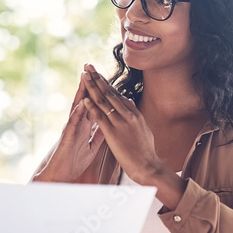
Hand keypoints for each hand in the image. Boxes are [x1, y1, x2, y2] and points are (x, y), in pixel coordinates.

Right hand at [33, 71, 104, 181]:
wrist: (62, 175)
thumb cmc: (74, 161)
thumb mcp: (91, 146)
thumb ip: (98, 134)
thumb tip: (106, 125)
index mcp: (84, 125)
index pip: (92, 104)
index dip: (98, 90)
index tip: (104, 76)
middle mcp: (77, 123)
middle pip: (84, 100)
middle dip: (88, 84)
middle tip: (91, 66)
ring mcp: (71, 128)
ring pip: (76, 107)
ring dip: (80, 92)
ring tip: (84, 77)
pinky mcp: (67, 137)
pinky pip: (72, 123)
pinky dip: (77, 113)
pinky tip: (81, 103)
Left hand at [79, 63, 161, 185]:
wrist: (148, 166)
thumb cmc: (145, 151)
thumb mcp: (143, 128)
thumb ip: (134, 114)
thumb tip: (129, 101)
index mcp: (134, 113)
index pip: (116, 94)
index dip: (105, 82)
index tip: (97, 73)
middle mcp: (128, 114)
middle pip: (109, 92)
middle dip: (97, 78)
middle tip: (88, 66)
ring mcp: (120, 123)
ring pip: (103, 101)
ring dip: (92, 87)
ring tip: (84, 75)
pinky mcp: (113, 133)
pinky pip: (100, 117)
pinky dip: (92, 107)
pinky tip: (85, 98)